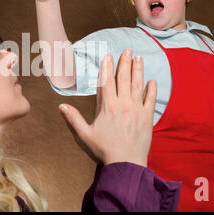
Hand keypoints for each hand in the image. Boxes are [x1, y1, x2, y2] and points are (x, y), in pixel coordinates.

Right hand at [59, 50, 156, 166]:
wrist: (126, 164)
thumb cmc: (104, 150)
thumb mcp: (84, 135)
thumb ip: (73, 119)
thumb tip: (61, 106)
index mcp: (107, 107)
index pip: (107, 82)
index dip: (107, 68)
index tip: (108, 56)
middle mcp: (123, 104)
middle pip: (124, 79)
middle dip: (125, 63)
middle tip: (127, 50)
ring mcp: (136, 110)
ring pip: (137, 85)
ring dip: (138, 71)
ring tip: (138, 58)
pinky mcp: (147, 118)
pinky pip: (150, 100)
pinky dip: (152, 90)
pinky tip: (152, 81)